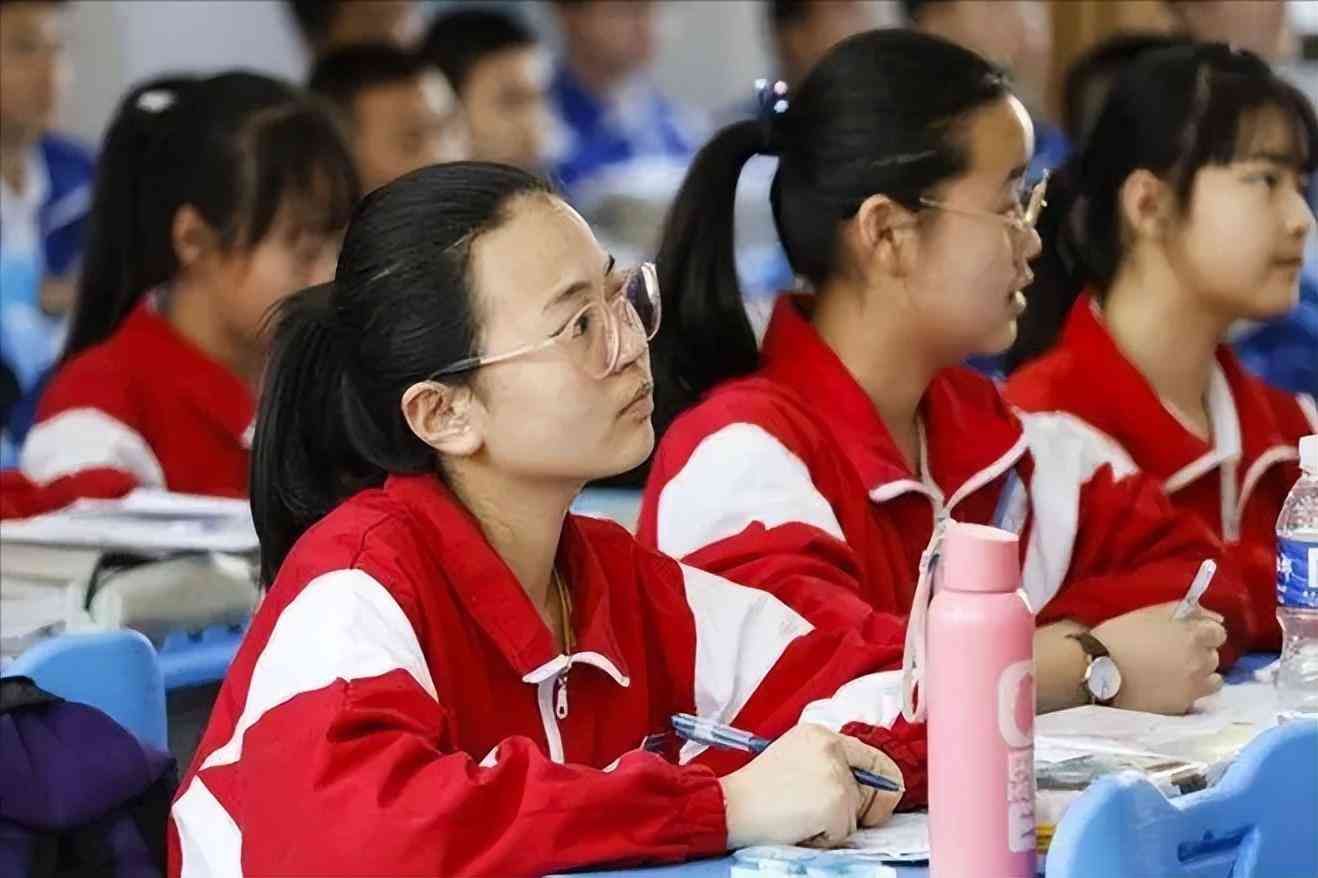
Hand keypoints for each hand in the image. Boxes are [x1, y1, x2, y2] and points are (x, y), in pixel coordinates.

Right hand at [718, 724, 900, 849]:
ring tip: (799, 816)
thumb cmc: (756, 789)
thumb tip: (867, 790)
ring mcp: (836, 774)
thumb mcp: (795, 758)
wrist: (730, 805)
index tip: (879, 803)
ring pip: (857, 814)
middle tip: (824, 816)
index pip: (873, 757)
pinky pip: (844, 832)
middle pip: (872, 788)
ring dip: (834, 825)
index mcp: (822, 734)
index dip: (881, 785)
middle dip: (858, 810)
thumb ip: (829, 765)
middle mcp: (832, 747)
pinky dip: (824, 838)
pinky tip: (798, 826)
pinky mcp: (836, 801)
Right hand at [1091, 602, 1225, 714]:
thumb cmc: (1121, 635)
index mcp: (1194, 635)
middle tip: (1174, 653)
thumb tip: (1215, 618)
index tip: (1187, 634)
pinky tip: (1168, 688)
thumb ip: (1186, 611)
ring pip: (1212, 679)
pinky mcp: (1183, 706)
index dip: (1203, 632)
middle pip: (1213, 656)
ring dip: (1199, 674)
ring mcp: (1194, 686)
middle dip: (1199, 653)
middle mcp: (1201, 661)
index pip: (1219, 633)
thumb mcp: (1151, 613)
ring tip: (1175, 673)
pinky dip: (1188, 692)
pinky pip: (1196, 698)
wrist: (1099, 670)